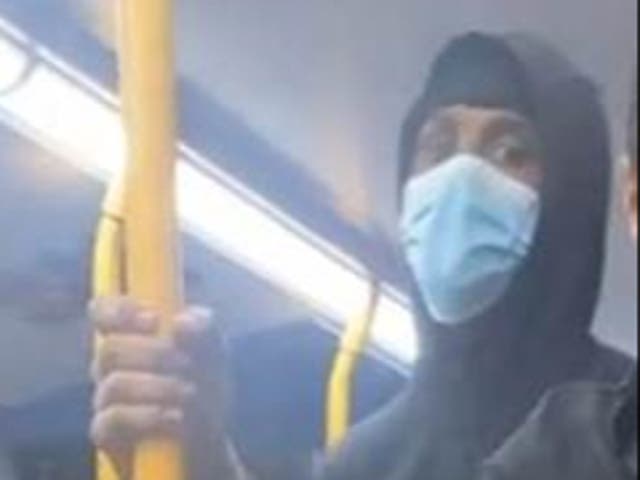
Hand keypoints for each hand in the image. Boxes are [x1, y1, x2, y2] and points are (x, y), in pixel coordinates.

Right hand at [90, 297, 237, 476]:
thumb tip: (179, 323)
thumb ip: (204, 328)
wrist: (209, 437)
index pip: (103, 311)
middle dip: (154, 354)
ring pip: (113, 384)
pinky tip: (174, 416)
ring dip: (157, 387)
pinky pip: (110, 420)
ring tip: (189, 393)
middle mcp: (113, 365)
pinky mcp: (107, 433)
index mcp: (133, 335)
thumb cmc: (205, 385)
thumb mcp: (215, 352)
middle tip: (187, 364)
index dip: (118, 310)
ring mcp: (106, 399)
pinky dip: (146, 416)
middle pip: (109, 348)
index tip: (153, 320)